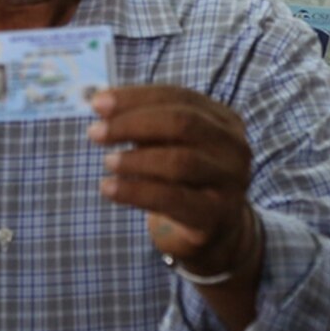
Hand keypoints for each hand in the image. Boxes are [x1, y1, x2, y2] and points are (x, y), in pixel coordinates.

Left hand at [88, 85, 256, 276]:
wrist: (214, 234)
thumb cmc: (182, 181)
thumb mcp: (167, 147)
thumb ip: (143, 124)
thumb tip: (101, 104)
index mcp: (223, 120)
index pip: (178, 97)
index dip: (136, 97)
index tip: (97, 104)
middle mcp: (234, 147)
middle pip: (182, 123)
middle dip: (133, 124)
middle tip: (96, 133)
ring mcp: (231, 182)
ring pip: (179, 161)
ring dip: (135, 159)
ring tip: (107, 162)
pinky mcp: (217, 215)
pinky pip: (172, 198)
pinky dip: (134, 191)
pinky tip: (109, 188)